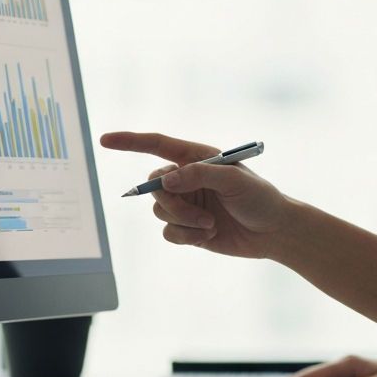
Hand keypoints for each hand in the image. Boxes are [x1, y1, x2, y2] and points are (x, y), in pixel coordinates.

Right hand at [100, 131, 289, 257]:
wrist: (272, 232)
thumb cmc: (260, 198)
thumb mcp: (234, 180)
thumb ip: (199, 176)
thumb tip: (164, 180)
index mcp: (198, 157)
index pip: (157, 144)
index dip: (129, 141)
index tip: (104, 140)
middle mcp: (188, 178)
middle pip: (153, 185)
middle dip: (171, 203)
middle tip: (199, 215)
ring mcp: (186, 203)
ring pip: (159, 212)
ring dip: (183, 221)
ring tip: (210, 225)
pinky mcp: (187, 227)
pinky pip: (168, 232)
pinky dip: (185, 236)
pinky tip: (208, 235)